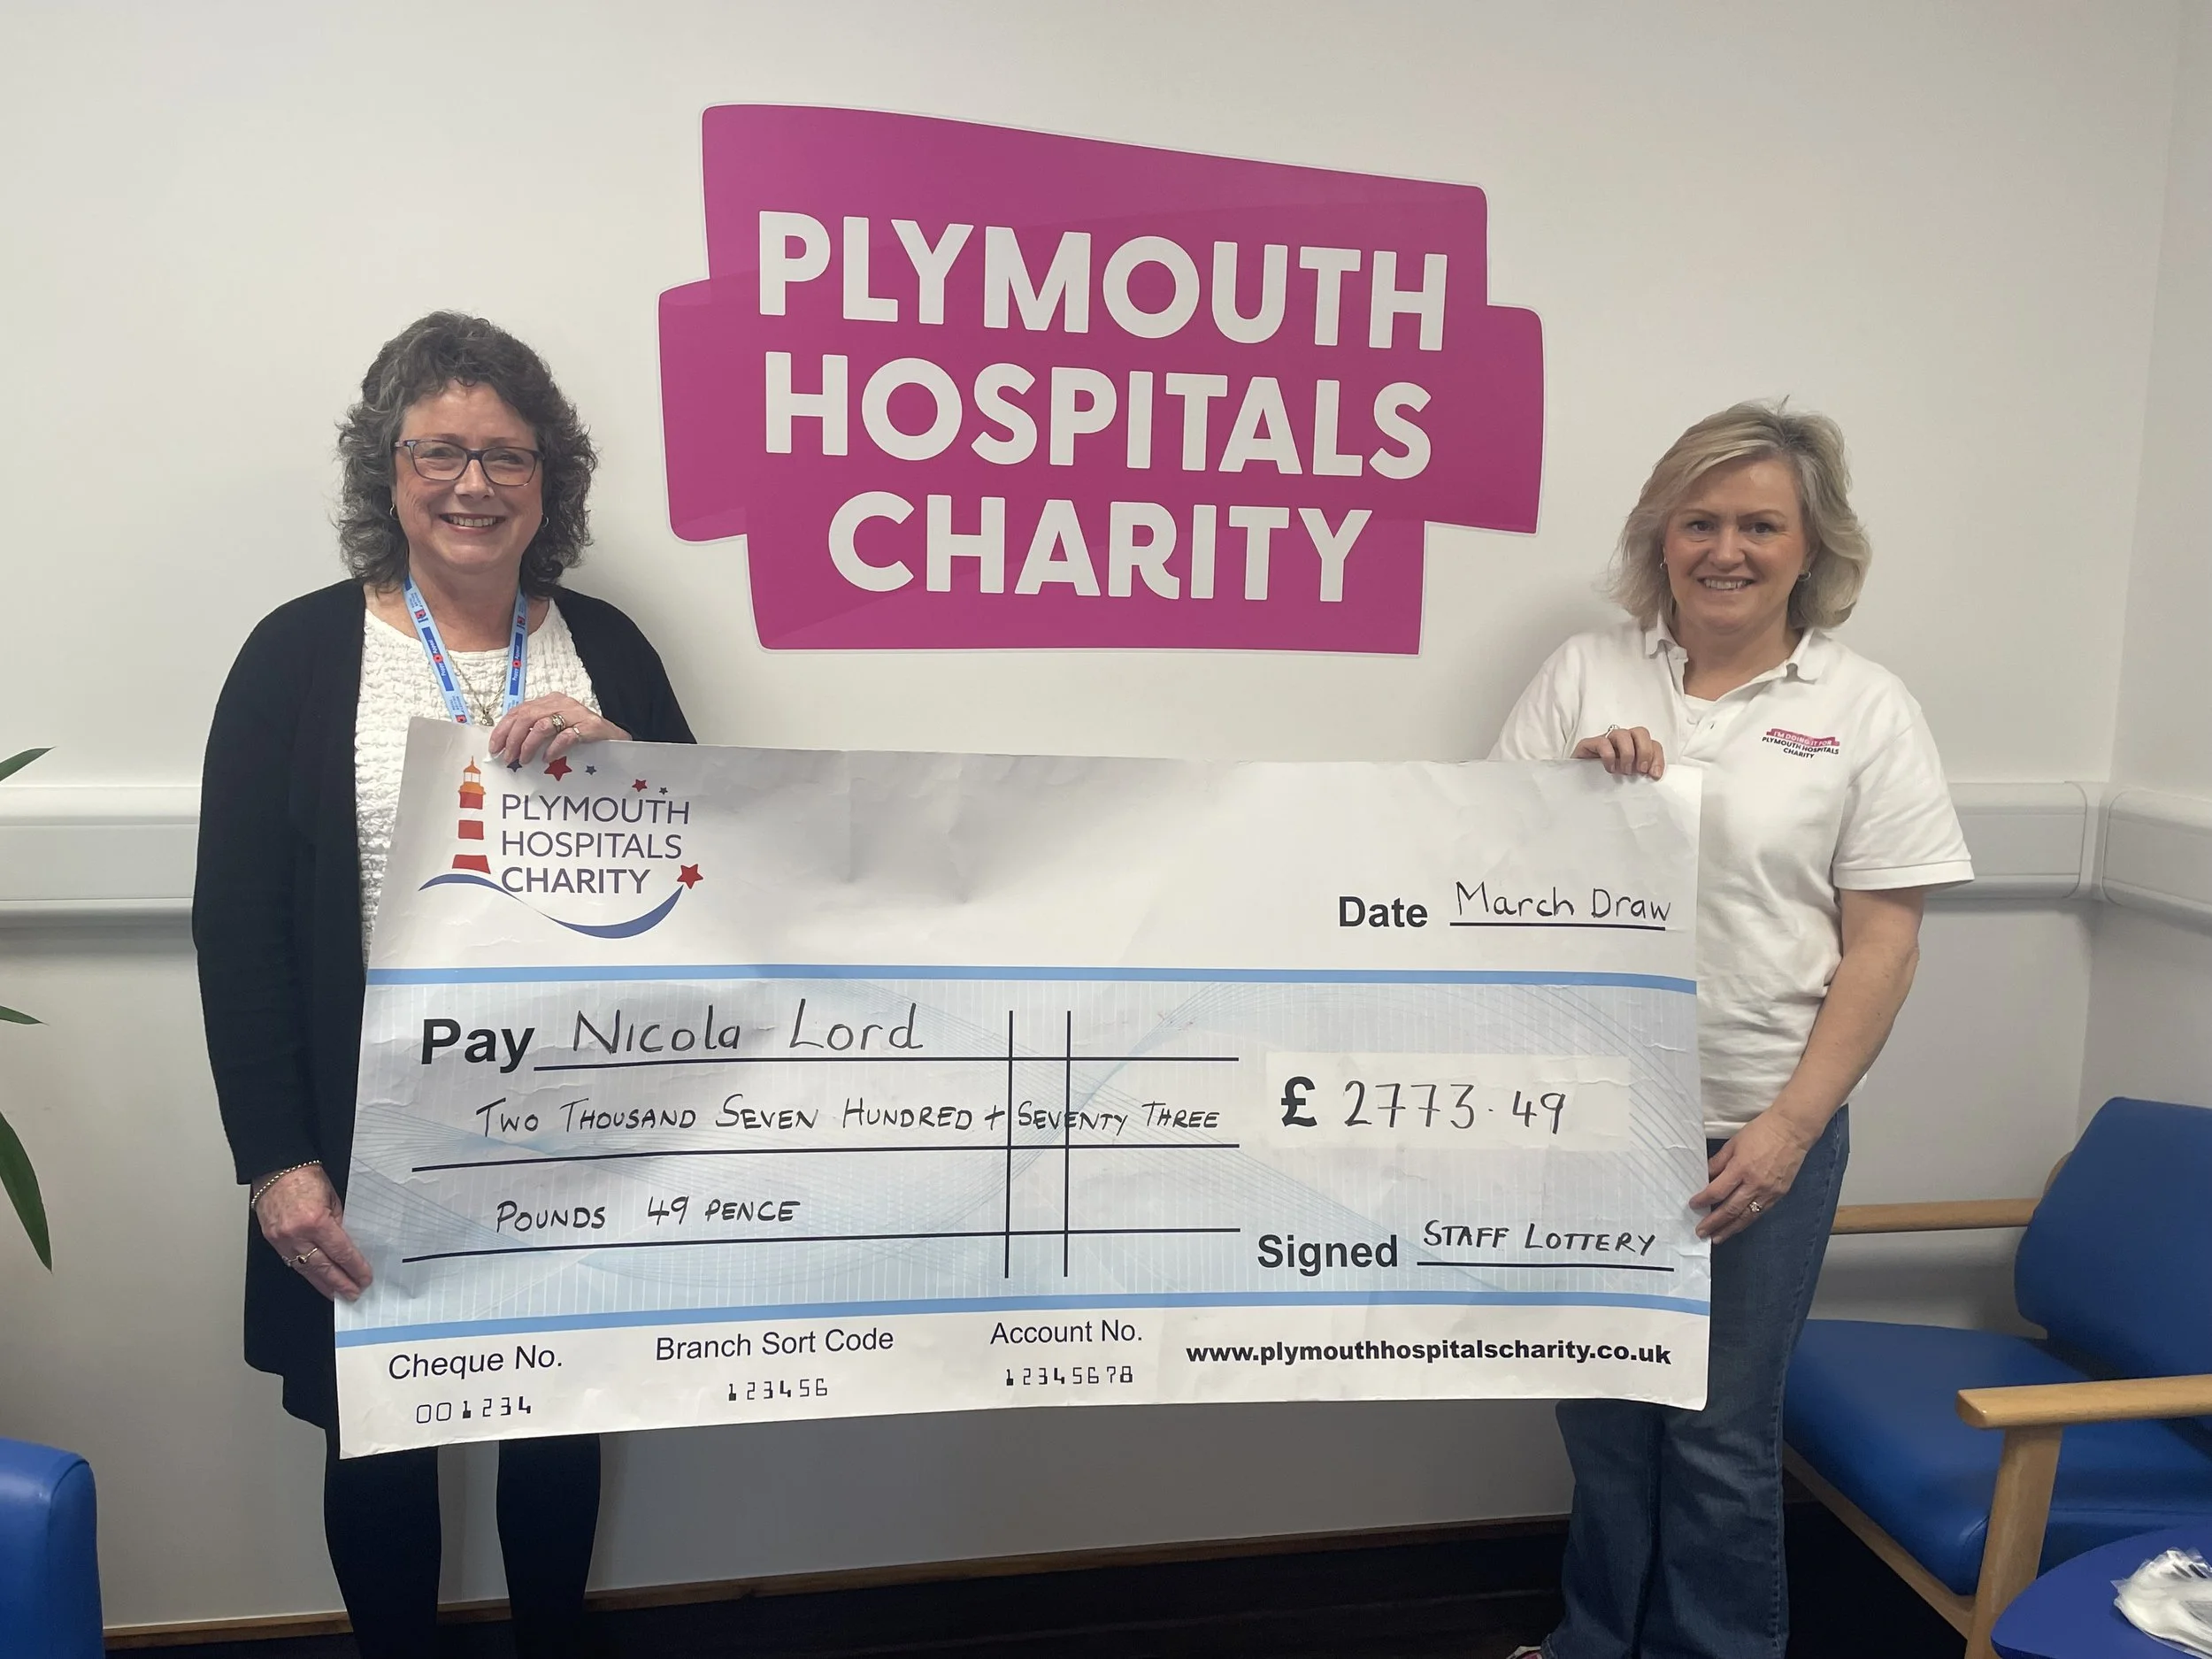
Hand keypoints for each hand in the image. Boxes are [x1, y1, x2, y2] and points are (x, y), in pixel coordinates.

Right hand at [253, 1165, 372, 1301]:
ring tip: (337, 1294)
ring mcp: (282, 1240)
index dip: (354, 1268)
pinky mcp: (273, 1241)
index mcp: (315, 1220)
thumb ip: (339, 1223)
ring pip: (305, 1270)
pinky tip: (317, 1280)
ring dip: (323, 1284)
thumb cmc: (305, 1177)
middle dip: (340, 1283)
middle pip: (322, 1267)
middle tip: (353, 1293)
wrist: (277, 1169)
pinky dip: (306, 1273)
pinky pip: (292, 1263)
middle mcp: (297, 1234)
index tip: (364, 1277)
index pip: (340, 1252)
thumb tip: (347, 1246)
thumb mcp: (332, 1198)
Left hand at [488, 694, 628, 769]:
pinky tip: (547, 758)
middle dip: (513, 738)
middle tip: (508, 757)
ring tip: (524, 760)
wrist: (617, 739)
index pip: (519, 710)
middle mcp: (563, 703)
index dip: (503, 728)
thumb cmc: (583, 736)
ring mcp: (578, 714)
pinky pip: (566, 736)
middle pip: (527, 716)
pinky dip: (553, 749)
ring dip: (529, 745)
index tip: (495, 747)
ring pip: (543, 725)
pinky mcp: (591, 727)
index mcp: (551, 700)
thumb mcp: (557, 728)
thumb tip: (508, 745)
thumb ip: (536, 730)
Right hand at [1572, 726, 1664, 777]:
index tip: (1654, 775)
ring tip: (1624, 771)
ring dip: (1628, 753)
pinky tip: (1609, 769)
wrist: (1577, 784)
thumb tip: (1653, 778)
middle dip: (1645, 751)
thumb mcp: (1627, 779)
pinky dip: (1609, 755)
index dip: (1657, 757)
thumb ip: (1639, 775)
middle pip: (1641, 732)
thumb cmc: (1604, 782)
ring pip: (1622, 734)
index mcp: (1634, 748)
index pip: (1653, 744)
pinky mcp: (1589, 744)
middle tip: (1640, 770)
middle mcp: (1621, 741)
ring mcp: (1605, 740)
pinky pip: (1602, 742)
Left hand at [1690, 1107, 1818, 1241]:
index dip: (1703, 1200)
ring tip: (1717, 1238)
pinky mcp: (1780, 1194)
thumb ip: (1718, 1163)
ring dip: (1730, 1229)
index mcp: (1741, 1168)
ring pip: (1747, 1216)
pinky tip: (1737, 1226)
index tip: (1693, 1205)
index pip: (1717, 1191)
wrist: (1792, 1130)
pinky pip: (1760, 1212)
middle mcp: (1755, 1184)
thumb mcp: (1733, 1144)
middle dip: (1714, 1223)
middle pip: (1731, 1209)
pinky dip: (1747, 1221)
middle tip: (1701, 1232)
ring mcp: (1769, 1191)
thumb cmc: (1761, 1132)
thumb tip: (1705, 1178)